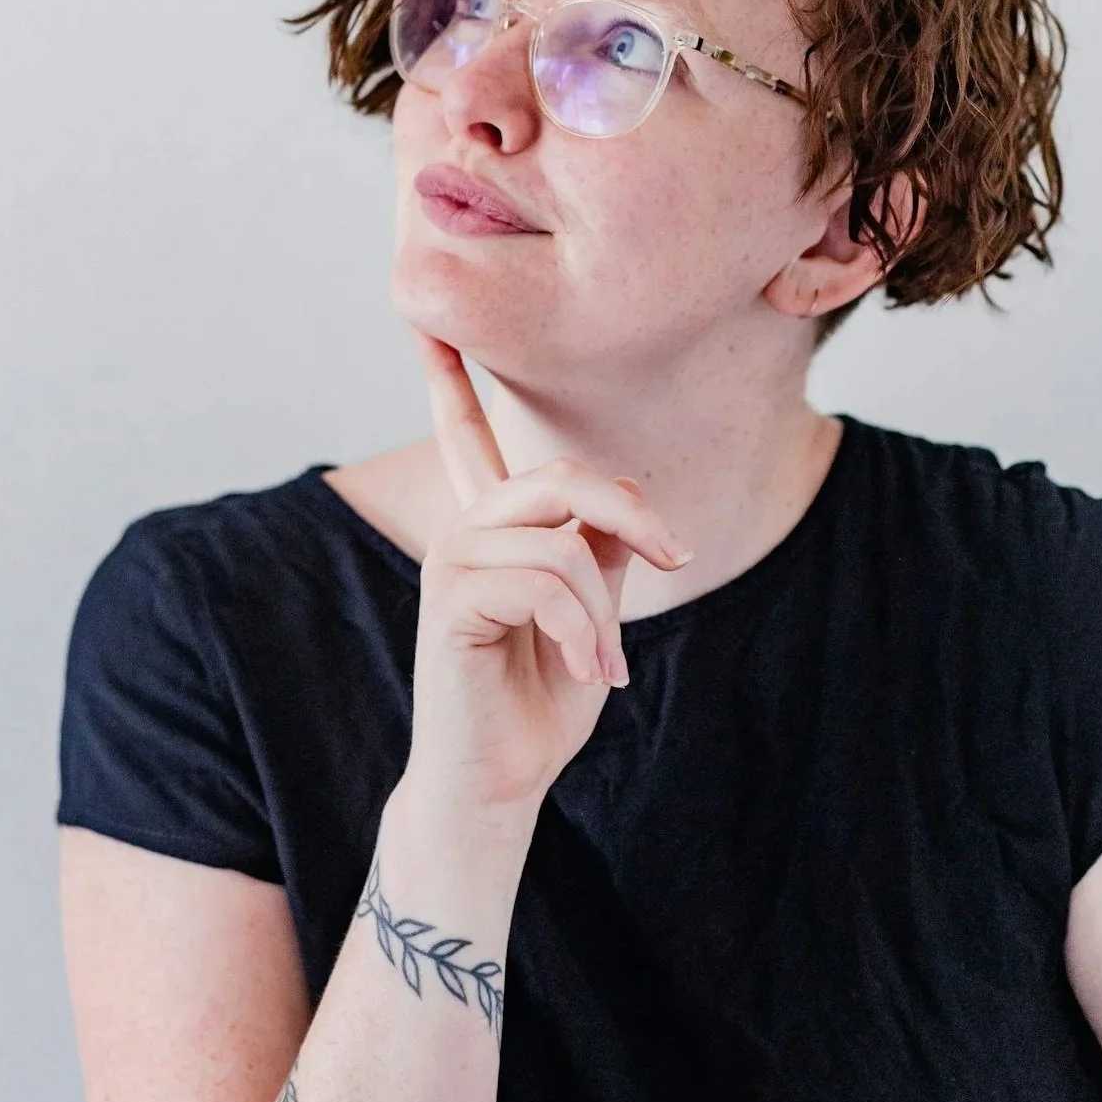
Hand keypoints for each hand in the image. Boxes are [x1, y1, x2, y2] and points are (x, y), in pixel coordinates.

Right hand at [401, 329, 690, 826]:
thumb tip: (621, 505)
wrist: (498, 784)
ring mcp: (452, 561)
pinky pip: (547, 582)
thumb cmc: (540, 704)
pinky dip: (586, 633)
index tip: (424, 317)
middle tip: (677, 558)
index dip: (446, 375)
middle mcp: (466, 531)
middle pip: (562, 476)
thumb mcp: (593, 614)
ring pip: (563, 538)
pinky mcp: (450, 600)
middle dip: (633, 515)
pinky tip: (589, 673)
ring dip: (605, 611)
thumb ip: (600, 551)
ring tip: (606, 663)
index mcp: (494, 528)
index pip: (468, 435)